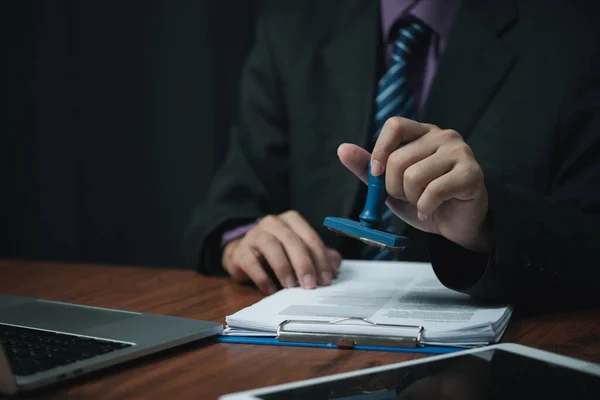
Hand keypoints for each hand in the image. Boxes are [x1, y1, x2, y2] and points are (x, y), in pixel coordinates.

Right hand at [222, 210, 340, 293]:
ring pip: (271, 246)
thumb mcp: (301, 253)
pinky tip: (271, 289)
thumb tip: (335, 266)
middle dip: (303, 264)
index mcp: (291, 221)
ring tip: (290, 286)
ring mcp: (254, 235)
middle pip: (291, 240)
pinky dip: (262, 277)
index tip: (326, 279)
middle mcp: (273, 223)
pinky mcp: (240, 251)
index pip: (310, 238)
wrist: (244, 256)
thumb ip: (320, 257)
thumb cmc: (278, 254)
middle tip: (310, 285)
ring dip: (283, 267)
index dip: (320, 259)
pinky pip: (251, 262)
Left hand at [338, 117, 490, 252]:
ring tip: (422, 202)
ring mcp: (460, 152)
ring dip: (411, 199)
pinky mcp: (471, 173)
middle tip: (408, 197)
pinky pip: (433, 191)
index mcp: (422, 133)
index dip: (380, 151)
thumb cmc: (423, 201)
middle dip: (394, 188)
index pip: (395, 125)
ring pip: (414, 176)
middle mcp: (443, 136)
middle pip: (399, 159)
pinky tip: (431, 210)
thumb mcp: (389, 185)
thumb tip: (342, 149)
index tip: (377, 174)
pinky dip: (425, 207)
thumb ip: (368, 168)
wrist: (454, 226)